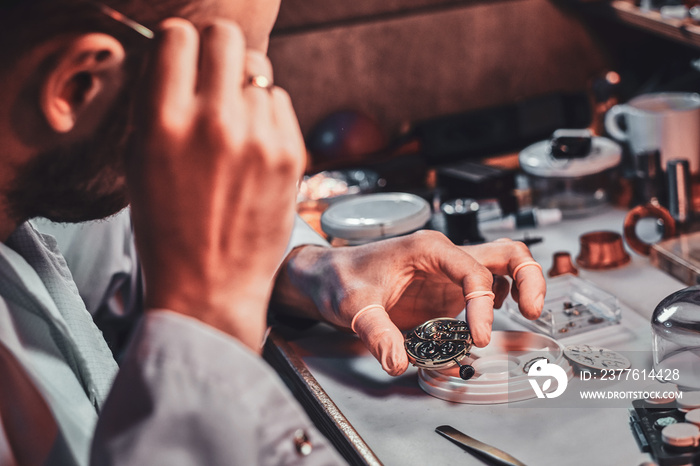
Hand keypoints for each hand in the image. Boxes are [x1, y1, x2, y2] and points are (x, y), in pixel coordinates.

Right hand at [127, 19, 304, 350]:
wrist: (211, 286)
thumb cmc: (168, 230)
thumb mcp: (138, 163)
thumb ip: (156, 105)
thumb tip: (178, 61)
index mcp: (164, 123)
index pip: (178, 36)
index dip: (179, 44)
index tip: (182, 57)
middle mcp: (214, 122)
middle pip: (227, 37)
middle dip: (217, 50)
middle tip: (214, 76)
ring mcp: (259, 138)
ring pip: (258, 73)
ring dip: (244, 91)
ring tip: (234, 130)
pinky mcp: (291, 154)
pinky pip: (280, 103)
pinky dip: (268, 116)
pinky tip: (255, 149)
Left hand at [273, 232, 545, 374]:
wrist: (326, 276)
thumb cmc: (338, 278)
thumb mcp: (352, 305)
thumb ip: (376, 333)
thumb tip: (398, 363)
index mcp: (427, 249)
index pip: (472, 271)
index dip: (483, 304)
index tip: (478, 337)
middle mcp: (444, 256)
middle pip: (504, 253)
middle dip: (529, 277)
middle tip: (534, 312)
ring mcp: (447, 273)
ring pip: (501, 268)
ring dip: (521, 287)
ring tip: (527, 317)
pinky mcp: (445, 291)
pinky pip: (484, 290)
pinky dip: (498, 304)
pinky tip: (489, 324)